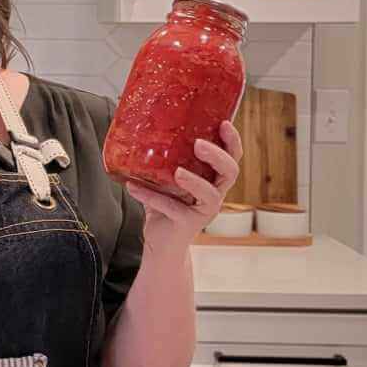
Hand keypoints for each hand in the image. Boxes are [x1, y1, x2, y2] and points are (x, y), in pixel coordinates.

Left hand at [124, 121, 243, 246]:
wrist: (162, 244)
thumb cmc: (166, 207)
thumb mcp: (164, 180)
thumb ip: (159, 160)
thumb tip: (137, 129)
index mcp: (213, 180)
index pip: (232, 157)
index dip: (232, 141)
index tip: (223, 123)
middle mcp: (214, 194)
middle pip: (230, 172)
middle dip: (218, 156)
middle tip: (199, 144)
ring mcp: (204, 211)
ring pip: (211, 194)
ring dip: (195, 181)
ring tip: (177, 172)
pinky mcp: (188, 224)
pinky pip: (174, 208)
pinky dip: (152, 197)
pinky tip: (133, 187)